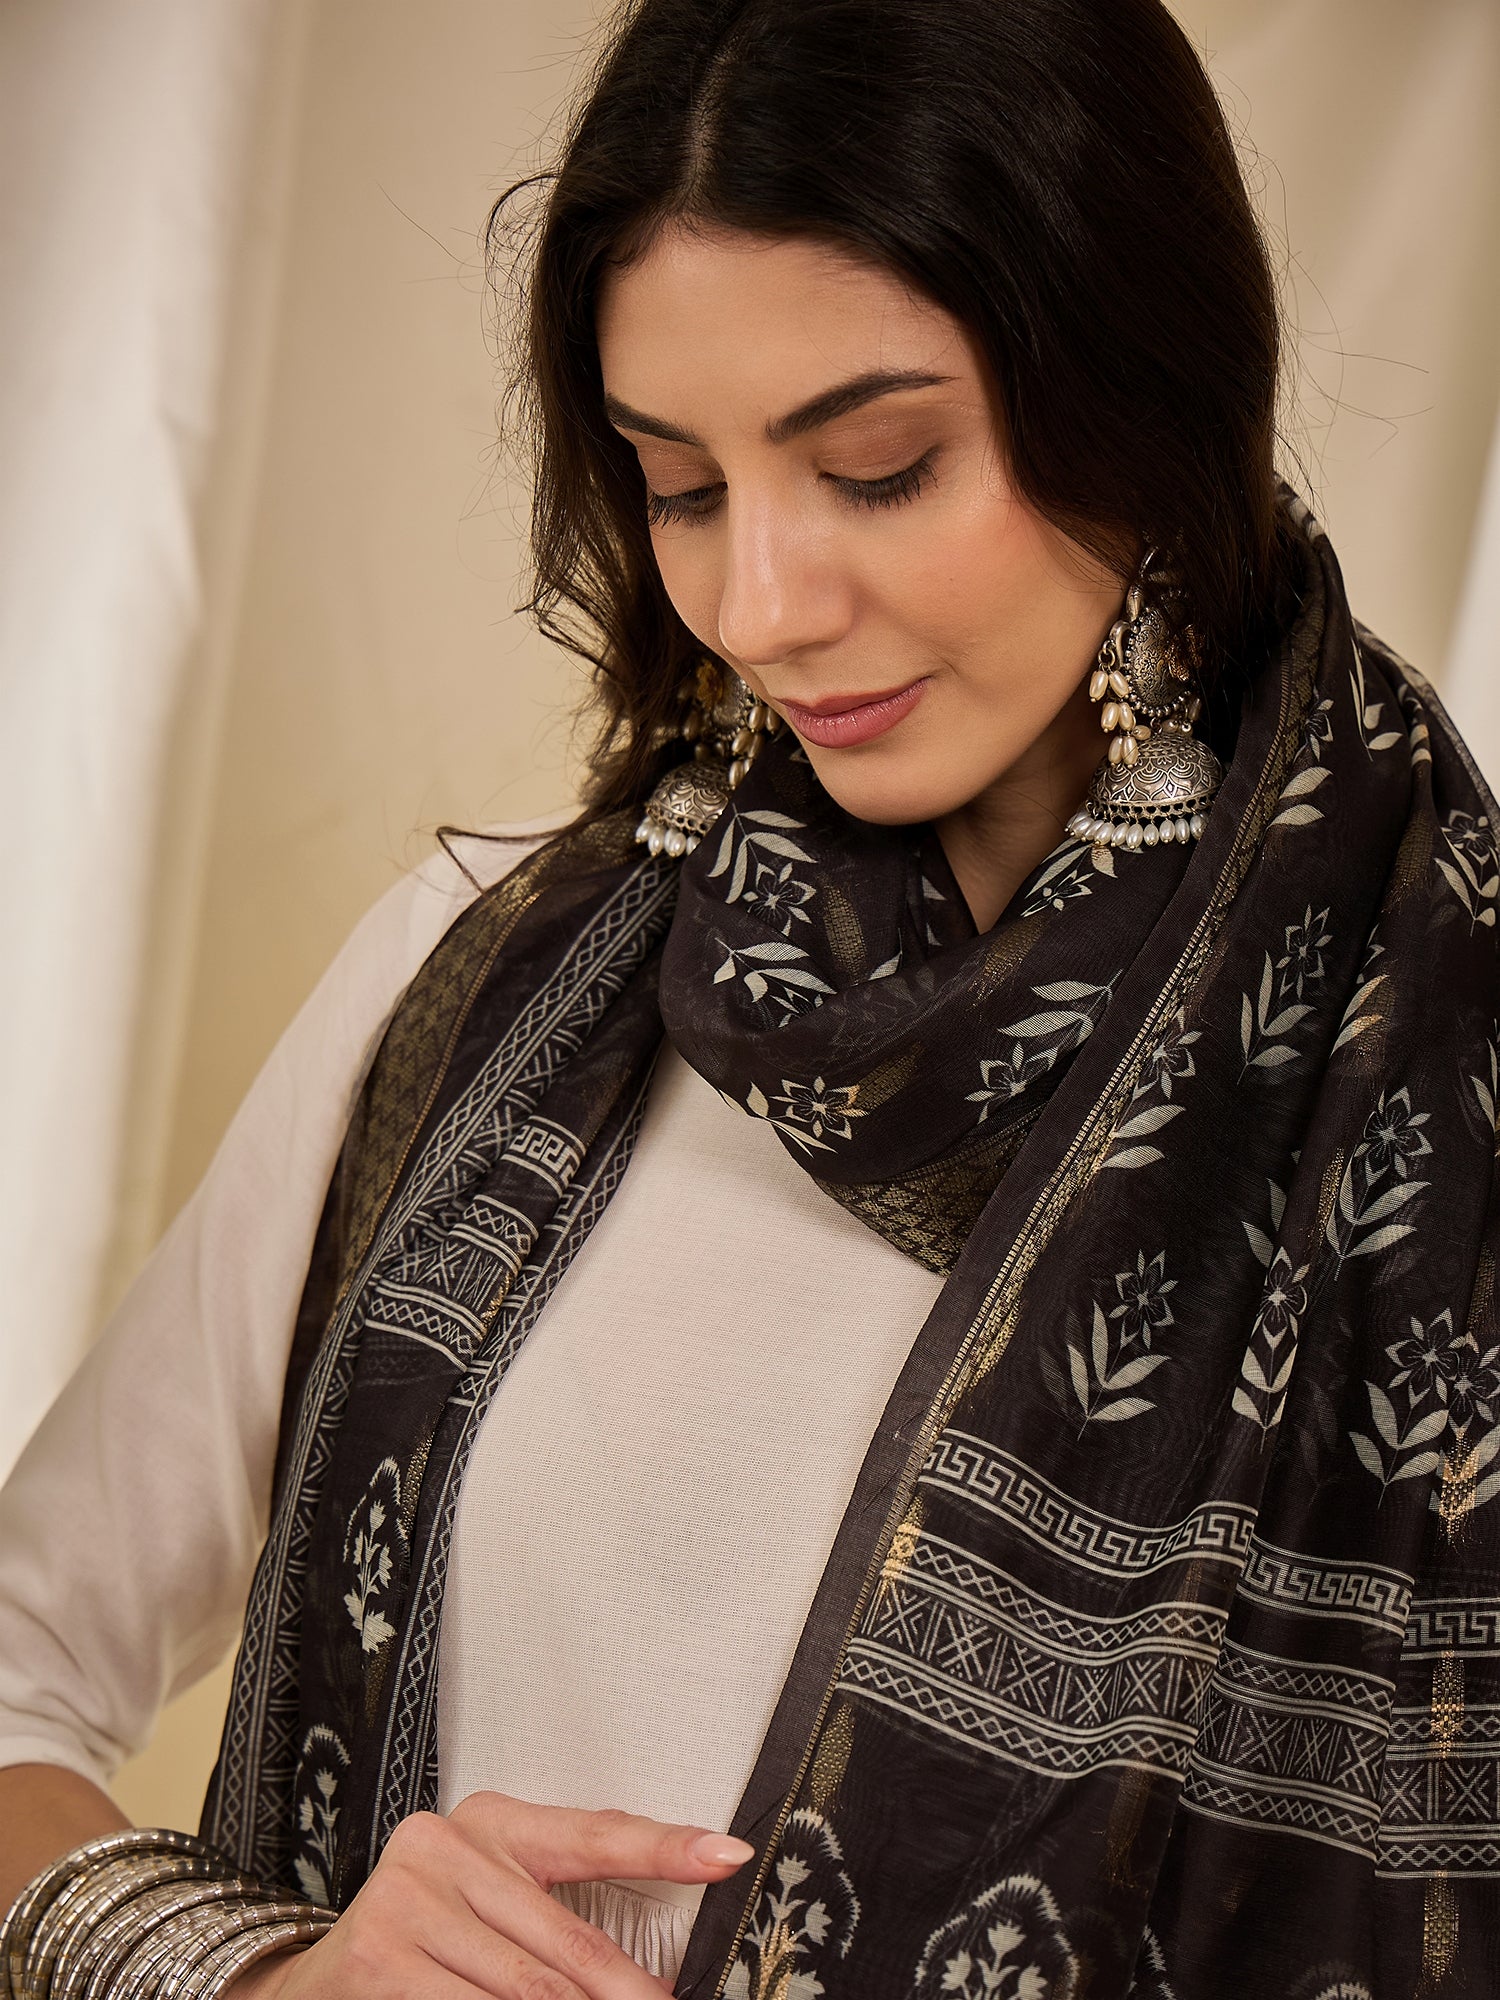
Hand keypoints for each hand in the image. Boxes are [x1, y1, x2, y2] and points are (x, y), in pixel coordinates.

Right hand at [227, 1791, 753, 1998]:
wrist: (314, 1981)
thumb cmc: (424, 1940)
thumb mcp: (489, 1904)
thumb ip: (554, 1921)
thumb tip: (639, 1974)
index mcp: (493, 1822)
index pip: (594, 1833)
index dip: (664, 1846)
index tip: (727, 1854)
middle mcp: (449, 1845)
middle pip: (567, 1944)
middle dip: (626, 1995)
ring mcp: (410, 1901)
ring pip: (526, 1992)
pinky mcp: (381, 1958)